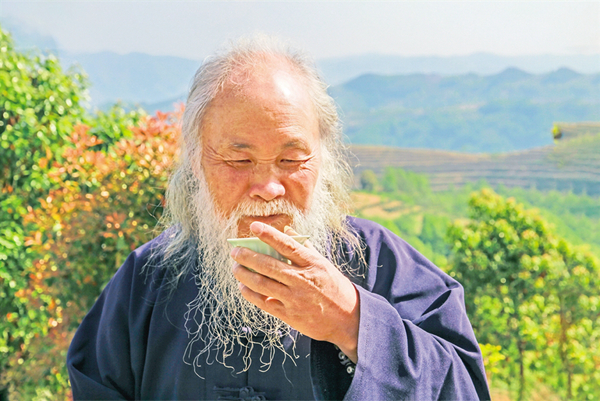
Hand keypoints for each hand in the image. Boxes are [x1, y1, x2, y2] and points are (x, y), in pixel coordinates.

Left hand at [231, 221, 359, 361]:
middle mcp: (302, 280)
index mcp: (312, 264)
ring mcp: (294, 298)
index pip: (286, 245)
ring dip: (244, 274)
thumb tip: (286, 230)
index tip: (254, 226)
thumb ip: (304, 247)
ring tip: (235, 267)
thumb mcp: (323, 263)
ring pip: (262, 284)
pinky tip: (243, 287)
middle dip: (247, 256)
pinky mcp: (289, 315)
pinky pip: (264, 302)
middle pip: (268, 265)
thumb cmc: (333, 286)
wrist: (347, 318)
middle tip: (235, 251)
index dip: (269, 234)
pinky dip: (250, 294)